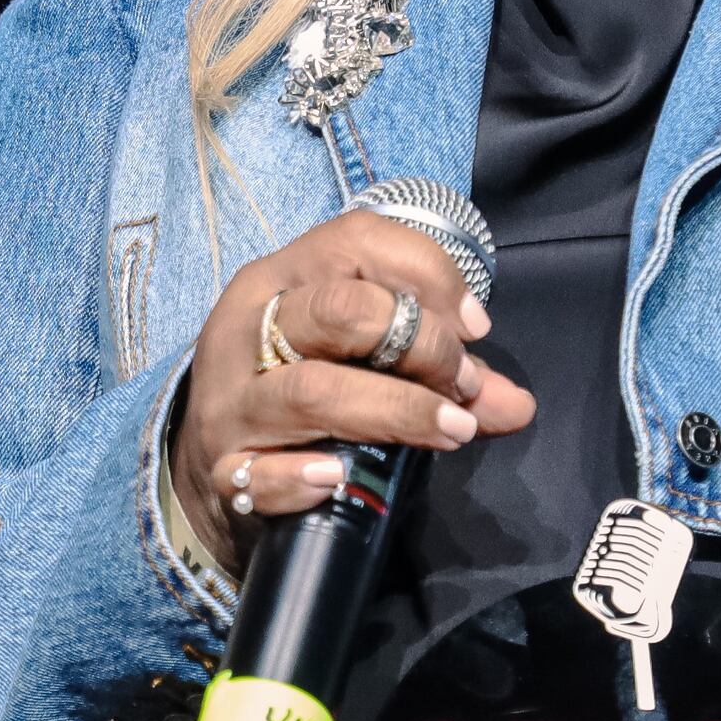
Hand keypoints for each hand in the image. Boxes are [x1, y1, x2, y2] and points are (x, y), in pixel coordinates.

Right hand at [167, 211, 533, 569]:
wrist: (206, 477)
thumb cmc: (298, 395)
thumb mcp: (358, 364)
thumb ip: (437, 376)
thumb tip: (514, 404)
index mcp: (279, 281)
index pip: (355, 241)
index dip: (428, 274)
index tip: (474, 326)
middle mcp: (246, 331)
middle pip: (340, 311)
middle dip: (421, 345)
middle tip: (461, 386)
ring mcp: (230, 404)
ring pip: (314, 391)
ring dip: (397, 411)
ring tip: (453, 431)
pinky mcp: (222, 472)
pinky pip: (262, 474)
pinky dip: (305, 477)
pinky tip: (340, 478)